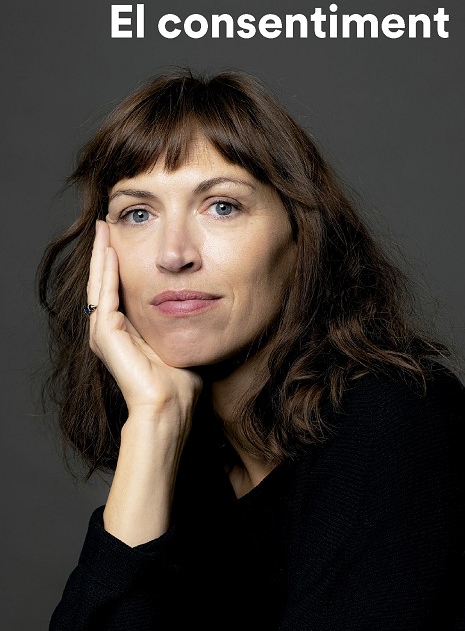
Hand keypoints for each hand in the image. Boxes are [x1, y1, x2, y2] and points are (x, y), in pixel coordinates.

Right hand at [87, 220, 202, 428]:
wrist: (170, 407)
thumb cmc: (181, 383)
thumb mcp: (180, 340)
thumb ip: (179, 321)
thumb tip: (198, 302)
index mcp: (124, 332)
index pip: (117, 288)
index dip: (118, 263)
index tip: (123, 237)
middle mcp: (108, 331)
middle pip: (103, 282)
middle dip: (105, 252)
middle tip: (106, 223)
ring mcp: (103, 334)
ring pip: (99, 284)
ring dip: (101, 255)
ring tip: (103, 229)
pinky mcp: (104, 335)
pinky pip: (104, 295)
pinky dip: (106, 271)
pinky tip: (108, 251)